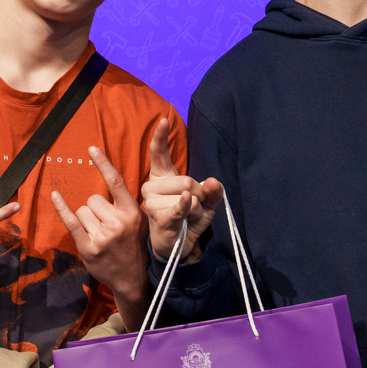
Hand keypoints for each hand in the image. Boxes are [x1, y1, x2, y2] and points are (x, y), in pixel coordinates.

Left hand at [50, 146, 147, 312]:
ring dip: (86, 218)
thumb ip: (125, 204)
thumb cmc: (134, 246)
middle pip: (93, 198)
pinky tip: (55, 196)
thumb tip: (109, 179)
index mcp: (132, 213)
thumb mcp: (138, 222)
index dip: (103, 163)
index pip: (116, 182)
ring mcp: (101, 237)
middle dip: (95, 208)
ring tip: (99, 233)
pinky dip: (62, 208)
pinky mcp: (87, 247)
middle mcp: (117, 223)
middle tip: (105, 224)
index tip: (91, 148)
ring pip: (82, 210)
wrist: (132, 279)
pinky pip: (71, 221)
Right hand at [137, 117, 223, 260]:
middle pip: (187, 179)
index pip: (158, 154)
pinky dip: (185, 205)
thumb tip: (215, 182)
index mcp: (162, 178)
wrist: (178, 247)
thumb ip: (213, 191)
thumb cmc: (189, 221)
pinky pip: (179, 206)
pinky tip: (186, 201)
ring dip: (197, 209)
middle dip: (200, 195)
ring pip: (188, 195)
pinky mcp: (159, 217)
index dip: (160, 137)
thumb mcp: (207, 204)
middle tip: (195, 208)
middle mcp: (151, 187)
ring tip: (188, 218)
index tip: (163, 120)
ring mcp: (152, 202)